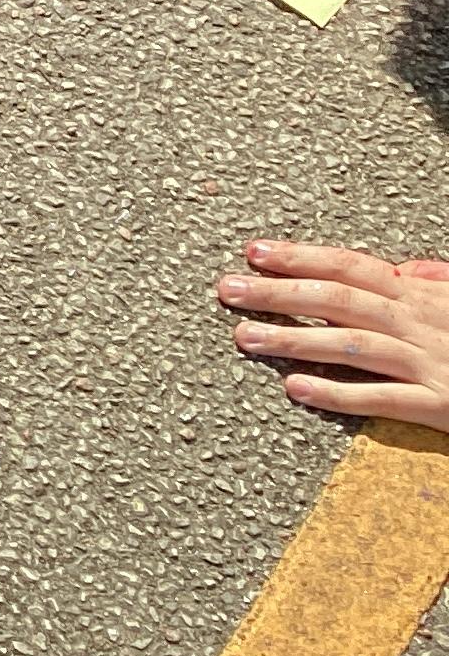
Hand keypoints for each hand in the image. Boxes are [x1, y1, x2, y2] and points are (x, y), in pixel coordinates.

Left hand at [219, 242, 448, 430]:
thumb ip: (434, 283)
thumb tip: (403, 269)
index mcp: (420, 297)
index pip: (350, 268)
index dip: (300, 258)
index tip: (253, 252)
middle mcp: (418, 324)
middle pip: (338, 300)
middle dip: (279, 293)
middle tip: (229, 290)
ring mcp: (427, 363)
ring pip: (351, 345)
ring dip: (294, 339)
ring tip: (244, 336)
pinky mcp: (439, 403)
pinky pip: (382, 398)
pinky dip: (337, 393)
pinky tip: (296, 388)